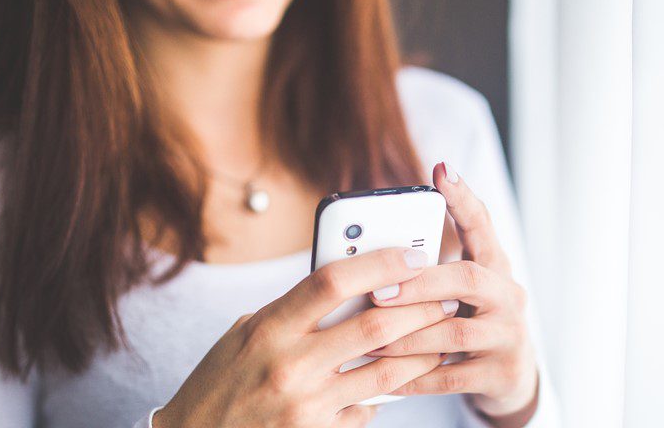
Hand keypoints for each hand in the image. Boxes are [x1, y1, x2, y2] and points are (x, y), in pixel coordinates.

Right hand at [154, 247, 456, 427]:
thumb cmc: (221, 381)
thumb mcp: (246, 333)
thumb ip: (294, 310)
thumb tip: (350, 285)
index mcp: (269, 327)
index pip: (332, 281)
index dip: (379, 262)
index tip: (411, 254)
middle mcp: (289, 364)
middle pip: (374, 325)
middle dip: (419, 307)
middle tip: (443, 296)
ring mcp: (306, 405)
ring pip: (386, 372)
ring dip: (422, 352)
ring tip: (440, 337)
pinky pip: (368, 409)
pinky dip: (386, 393)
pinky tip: (399, 380)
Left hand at [367, 162, 538, 424]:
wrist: (510, 377)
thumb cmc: (469, 321)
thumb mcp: (458, 291)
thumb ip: (428, 270)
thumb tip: (368, 252)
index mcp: (494, 266)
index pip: (482, 225)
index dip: (463, 198)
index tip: (442, 170)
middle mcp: (508, 295)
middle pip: (469, 278)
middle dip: (420, 284)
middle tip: (378, 291)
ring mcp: (509, 335)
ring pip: (456, 332)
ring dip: (409, 336)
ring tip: (371, 339)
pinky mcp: (501, 373)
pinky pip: (452, 376)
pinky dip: (416, 378)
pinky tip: (387, 380)